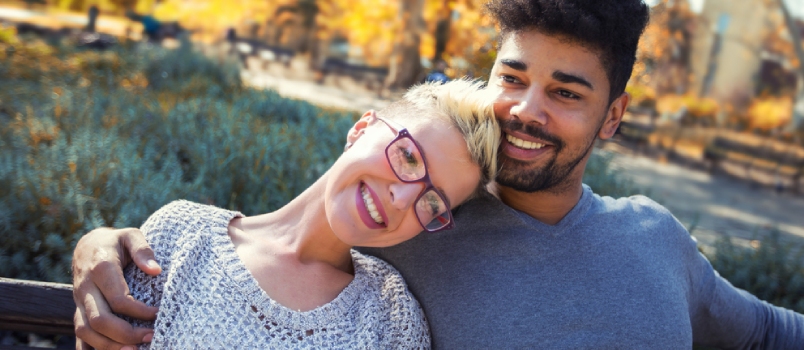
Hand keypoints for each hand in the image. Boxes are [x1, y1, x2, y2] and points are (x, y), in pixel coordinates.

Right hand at [72, 227, 160, 348]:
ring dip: (109, 346)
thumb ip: (143, 249)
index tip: (158, 314)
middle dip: (125, 333)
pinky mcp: (78, 310)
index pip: (119, 299)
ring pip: (86, 331)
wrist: (87, 246)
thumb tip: (155, 270)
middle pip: (99, 319)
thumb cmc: (116, 242)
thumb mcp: (131, 235)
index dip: (140, 311)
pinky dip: (91, 348)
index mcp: (101, 268)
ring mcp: (79, 301)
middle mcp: (85, 287)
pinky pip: (79, 335)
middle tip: (151, 338)